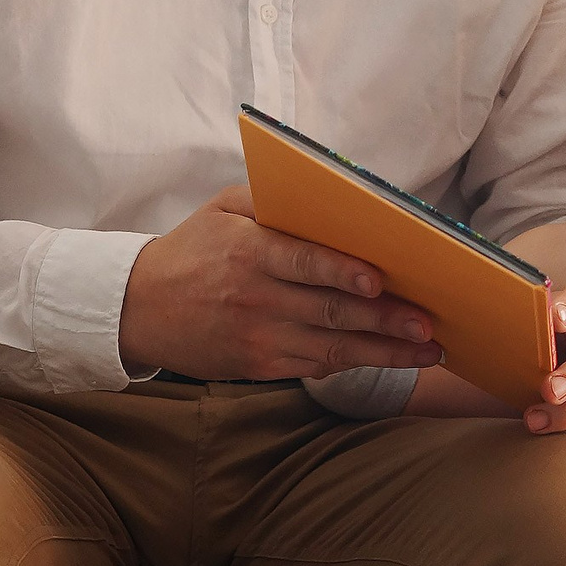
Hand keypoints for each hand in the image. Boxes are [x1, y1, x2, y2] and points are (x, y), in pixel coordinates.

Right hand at [118, 184, 441, 380]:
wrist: (137, 309)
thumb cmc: (192, 249)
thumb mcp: (222, 209)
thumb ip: (273, 201)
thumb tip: (334, 198)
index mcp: (248, 252)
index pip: (303, 262)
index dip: (342, 274)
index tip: (379, 282)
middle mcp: (255, 298)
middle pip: (329, 312)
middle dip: (384, 321)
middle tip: (427, 324)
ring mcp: (257, 338)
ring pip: (331, 348)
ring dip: (383, 353)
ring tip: (428, 352)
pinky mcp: (258, 366)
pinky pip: (314, 366)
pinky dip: (353, 364)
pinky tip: (388, 361)